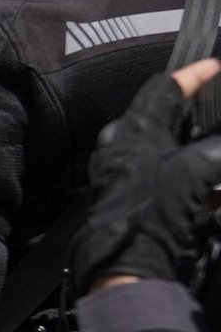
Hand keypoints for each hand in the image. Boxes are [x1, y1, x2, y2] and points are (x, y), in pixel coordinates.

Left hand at [76, 58, 220, 290]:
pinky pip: (167, 176)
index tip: (214, 67)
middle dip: (197, 112)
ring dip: (197, 146)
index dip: (194, 75)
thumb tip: (219, 148)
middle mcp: (121, 147)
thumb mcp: (198, 169)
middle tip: (218, 106)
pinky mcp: (131, 197)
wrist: (128, 263)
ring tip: (215, 141)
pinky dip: (194, 176)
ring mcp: (123, 172)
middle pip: (164, 117)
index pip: (163, 88)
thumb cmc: (155, 210)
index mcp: (131, 130)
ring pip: (167, 147)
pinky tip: (215, 190)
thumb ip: (219, 148)